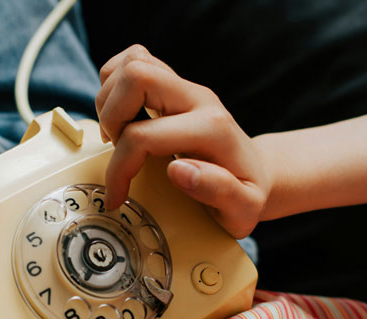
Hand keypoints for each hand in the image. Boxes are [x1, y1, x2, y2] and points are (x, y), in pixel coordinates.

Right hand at [95, 45, 270, 238]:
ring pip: (133, 62)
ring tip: (117, 137)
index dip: (119, 169)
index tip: (117, 195)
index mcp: (211, 129)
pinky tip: (121, 119)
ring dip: (110, 101)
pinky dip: (115, 87)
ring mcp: (185, 88)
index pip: (143, 136)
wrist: (256, 173)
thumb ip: (218, 191)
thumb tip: (178, 170)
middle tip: (115, 149)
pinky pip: (134, 61)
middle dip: (110, 117)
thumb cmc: (246, 195)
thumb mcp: (243, 209)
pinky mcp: (174, 85)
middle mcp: (197, 99)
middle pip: (137, 76)